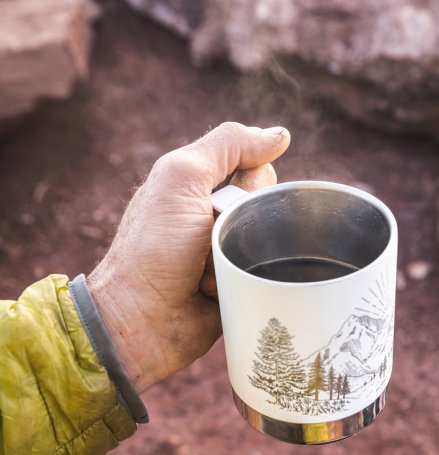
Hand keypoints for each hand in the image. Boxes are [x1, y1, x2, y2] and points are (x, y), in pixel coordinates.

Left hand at [87, 122, 290, 392]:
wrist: (142, 319)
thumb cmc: (153, 249)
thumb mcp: (181, 178)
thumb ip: (227, 145)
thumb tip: (279, 135)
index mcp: (199, 186)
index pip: (257, 168)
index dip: (252, 182)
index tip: (221, 201)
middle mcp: (216, 217)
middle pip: (269, 204)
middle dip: (248, 222)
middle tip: (213, 240)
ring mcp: (228, 254)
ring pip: (273, 243)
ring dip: (246, 256)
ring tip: (216, 274)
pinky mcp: (238, 288)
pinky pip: (268, 279)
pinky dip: (251, 283)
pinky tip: (225, 292)